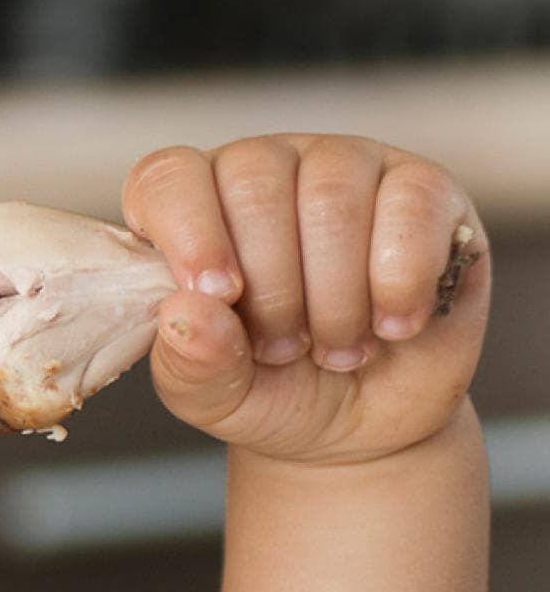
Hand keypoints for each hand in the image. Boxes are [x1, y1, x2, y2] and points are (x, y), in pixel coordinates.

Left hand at [121, 135, 489, 463]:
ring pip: (332, 198)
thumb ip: (190, 361)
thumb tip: (185, 314)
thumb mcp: (214, 395)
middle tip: (285, 348)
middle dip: (272, 291)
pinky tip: (395, 324)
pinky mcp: (424, 189)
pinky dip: (401, 281)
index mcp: (191, 206)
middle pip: (254, 188)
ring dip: (336, 297)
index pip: (167, 177)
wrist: (364, 424)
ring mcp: (345, 168)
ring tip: (338, 347)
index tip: (215, 296)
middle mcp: (264, 169)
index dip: (188, 232)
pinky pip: (412, 206)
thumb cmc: (271, 390)